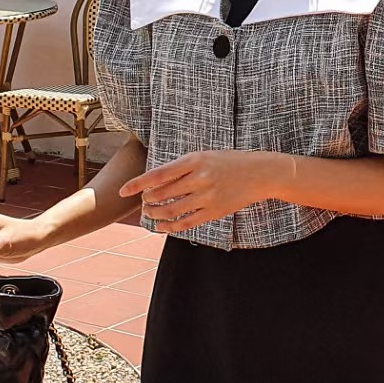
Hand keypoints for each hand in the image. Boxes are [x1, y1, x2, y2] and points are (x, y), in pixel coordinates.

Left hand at [118, 150, 288, 233]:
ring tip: (149, 213)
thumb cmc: (229, 162)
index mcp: (195, 160)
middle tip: (142, 202)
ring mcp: (207, 197)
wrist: (260, 173)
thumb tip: (154, 180)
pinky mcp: (214, 211)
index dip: (137, 184)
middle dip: (147, 200)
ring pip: (171, 210)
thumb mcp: (205, 155)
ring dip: (155, 214)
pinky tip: (162, 226)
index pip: (158, 174)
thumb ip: (181, 167)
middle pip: (162, 194)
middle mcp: (200, 178)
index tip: (123, 191)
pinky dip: (170, 227)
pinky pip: (186, 223)